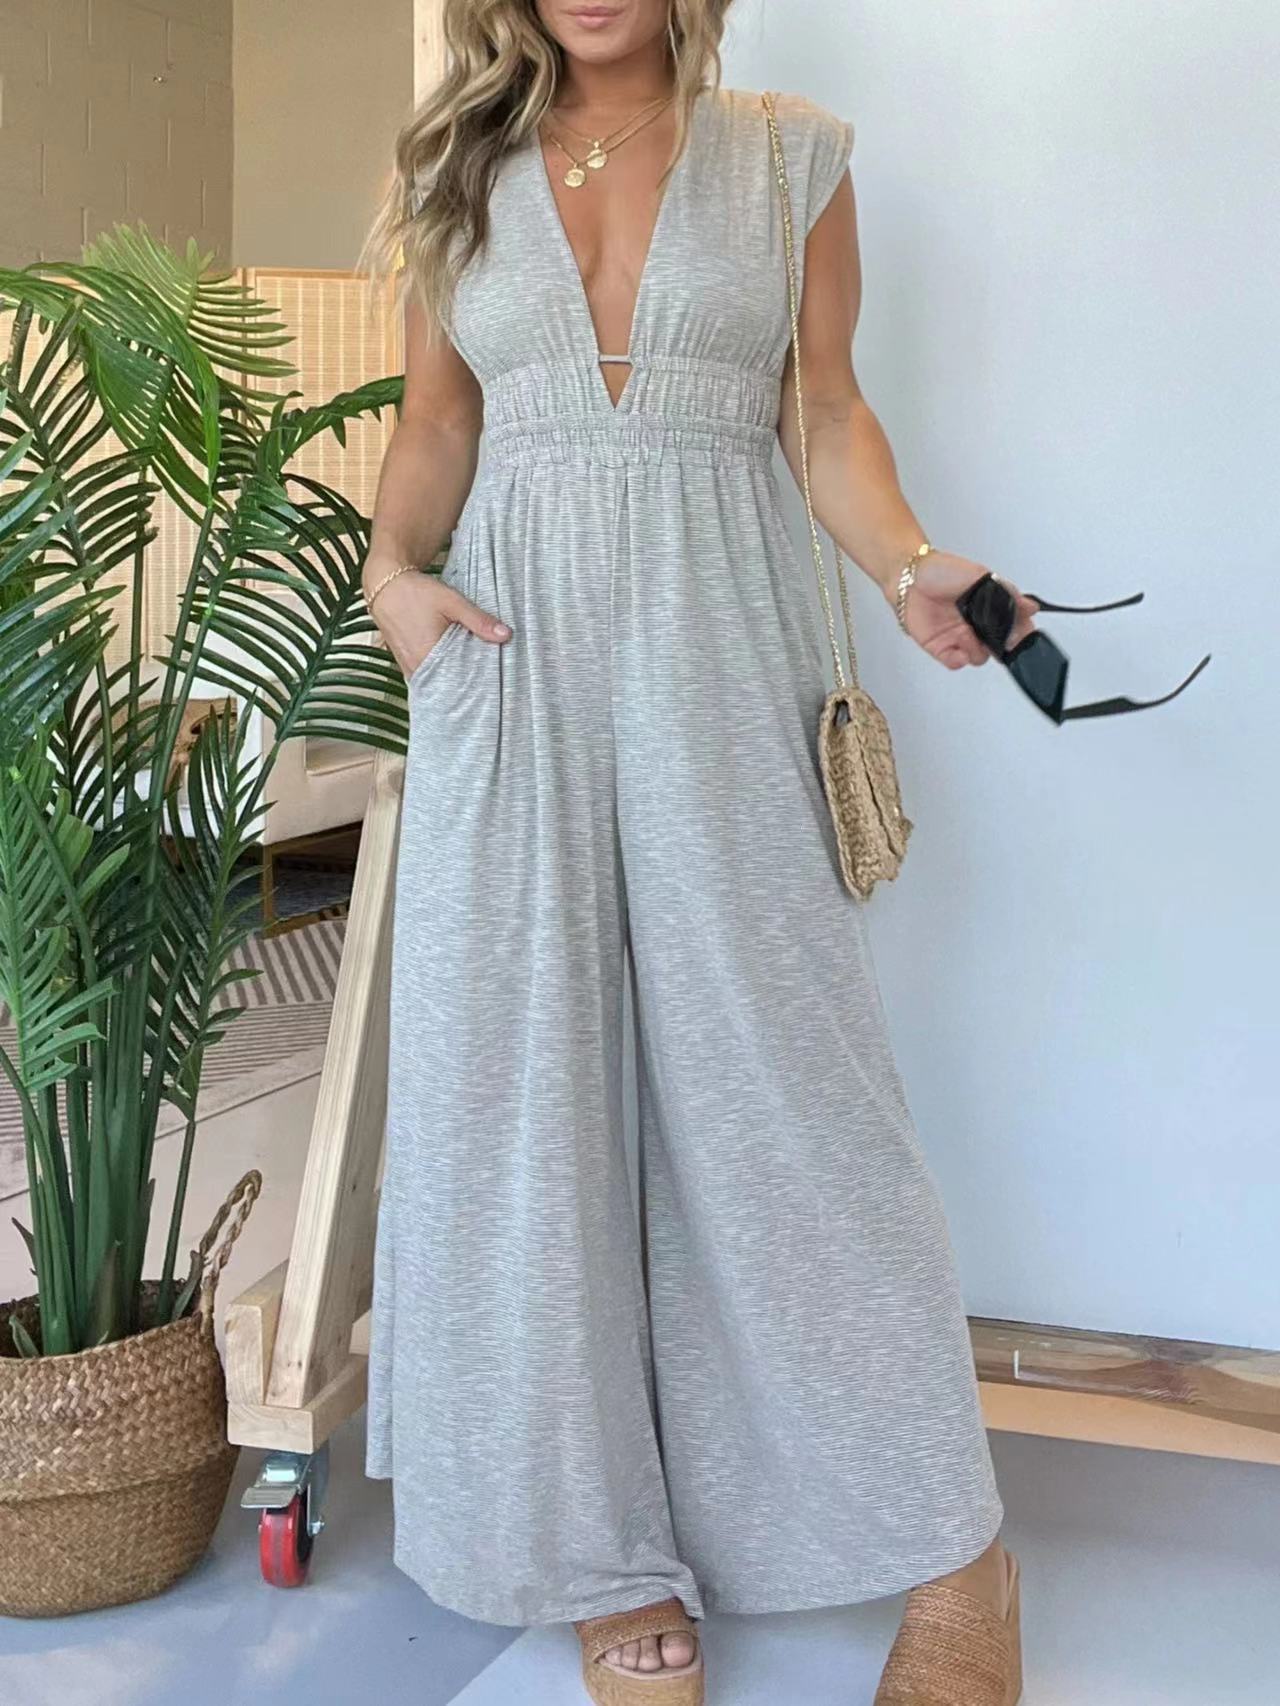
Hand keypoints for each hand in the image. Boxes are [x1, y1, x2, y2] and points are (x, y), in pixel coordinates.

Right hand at [366, 567, 511, 678]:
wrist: (385, 585)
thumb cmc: (415, 592)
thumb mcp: (452, 602)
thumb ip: (479, 620)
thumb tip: (505, 635)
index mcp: (427, 656)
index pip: (456, 684)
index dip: (475, 685)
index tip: (491, 683)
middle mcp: (415, 667)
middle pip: (446, 686)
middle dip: (465, 684)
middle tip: (485, 681)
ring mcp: (408, 666)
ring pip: (435, 681)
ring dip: (451, 678)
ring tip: (471, 676)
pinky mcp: (405, 662)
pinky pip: (426, 675)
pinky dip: (439, 673)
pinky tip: (452, 667)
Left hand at [893, 550, 1039, 669]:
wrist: (909, 576)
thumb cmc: (942, 571)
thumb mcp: (981, 575)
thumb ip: (1006, 593)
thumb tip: (1030, 606)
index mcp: (989, 610)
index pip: (1013, 629)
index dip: (1021, 635)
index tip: (1024, 634)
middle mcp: (976, 626)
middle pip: (998, 648)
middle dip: (1003, 649)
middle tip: (1001, 641)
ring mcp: (959, 638)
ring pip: (978, 657)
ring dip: (977, 650)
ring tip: (968, 634)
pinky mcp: (940, 647)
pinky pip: (955, 662)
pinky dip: (959, 660)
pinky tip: (959, 649)